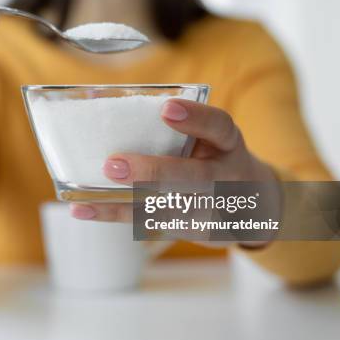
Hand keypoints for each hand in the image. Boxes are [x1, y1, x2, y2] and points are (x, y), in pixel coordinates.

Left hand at [70, 98, 280, 247]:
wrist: (254, 206)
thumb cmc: (215, 160)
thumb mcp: (212, 140)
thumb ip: (178, 129)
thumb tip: (108, 107)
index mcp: (229, 144)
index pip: (219, 127)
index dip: (196, 118)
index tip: (166, 109)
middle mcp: (228, 177)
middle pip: (195, 178)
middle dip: (154, 172)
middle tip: (113, 165)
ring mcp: (216, 210)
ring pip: (172, 210)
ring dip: (128, 204)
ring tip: (88, 197)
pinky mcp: (199, 232)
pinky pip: (155, 225)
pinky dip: (117, 216)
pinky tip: (85, 211)